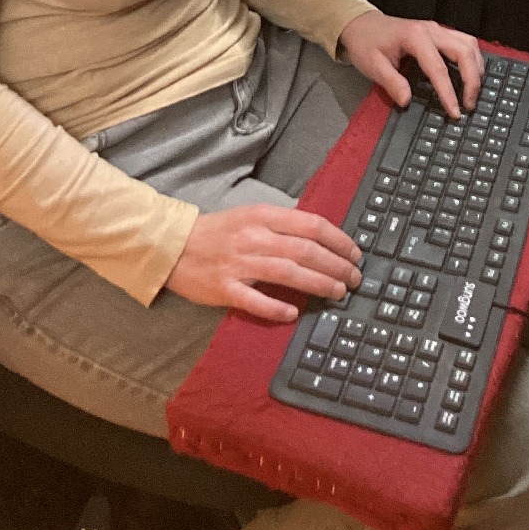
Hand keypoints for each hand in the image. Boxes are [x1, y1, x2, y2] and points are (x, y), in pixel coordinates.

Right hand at [166, 204, 362, 321]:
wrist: (173, 246)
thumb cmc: (218, 231)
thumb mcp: (251, 216)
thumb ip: (282, 225)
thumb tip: (320, 239)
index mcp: (263, 216)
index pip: (310, 225)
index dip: (338, 239)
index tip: (355, 252)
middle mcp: (254, 237)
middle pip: (305, 250)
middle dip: (336, 265)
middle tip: (355, 278)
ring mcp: (239, 264)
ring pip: (288, 273)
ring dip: (318, 283)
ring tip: (338, 292)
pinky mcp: (224, 289)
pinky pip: (254, 301)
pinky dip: (276, 308)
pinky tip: (294, 313)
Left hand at [338, 12, 484, 118]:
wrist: (362, 24)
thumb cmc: (367, 42)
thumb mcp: (373, 65)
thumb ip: (392, 83)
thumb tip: (407, 101)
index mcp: (415, 37)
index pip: (438, 68)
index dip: (448, 92)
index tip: (455, 111)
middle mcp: (431, 30)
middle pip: (464, 51)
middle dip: (472, 80)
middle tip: (469, 104)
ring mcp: (437, 29)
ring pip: (469, 44)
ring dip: (476, 68)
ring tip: (473, 92)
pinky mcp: (439, 33)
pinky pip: (464, 42)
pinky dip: (472, 60)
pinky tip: (470, 75)